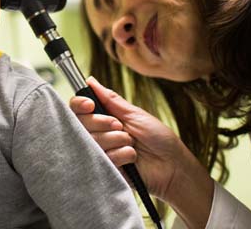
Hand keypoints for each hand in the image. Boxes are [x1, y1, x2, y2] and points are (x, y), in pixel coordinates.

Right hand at [70, 77, 213, 228]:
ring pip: (93, 141)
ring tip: (131, 143)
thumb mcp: (134, 113)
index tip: (90, 105)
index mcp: (104, 117)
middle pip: (81, 124)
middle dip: (102, 122)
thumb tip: (90, 81)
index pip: (78, 109)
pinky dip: (121, 154)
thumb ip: (110, 99)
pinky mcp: (106, 168)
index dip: (79, 105)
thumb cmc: (157, 137)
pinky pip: (104, 157)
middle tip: (120, 126)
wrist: (172, 164)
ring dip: (116, 139)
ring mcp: (101, 152)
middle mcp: (99, 134)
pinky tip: (132, 157)